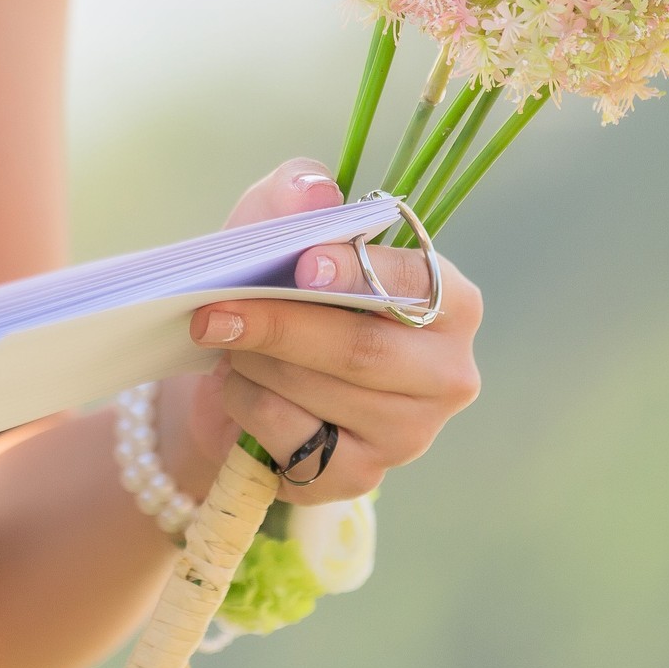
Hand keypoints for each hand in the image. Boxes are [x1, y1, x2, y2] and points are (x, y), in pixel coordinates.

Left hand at [173, 158, 482, 503]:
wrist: (241, 372)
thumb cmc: (279, 285)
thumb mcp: (279, 223)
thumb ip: (297, 191)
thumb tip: (314, 194)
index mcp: (452, 301)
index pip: (415, 285)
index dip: (357, 274)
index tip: (301, 265)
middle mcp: (448, 373)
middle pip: (363, 351)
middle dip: (281, 326)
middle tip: (216, 312)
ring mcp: (410, 434)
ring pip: (321, 395)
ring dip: (257, 364)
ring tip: (226, 339)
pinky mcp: (361, 476)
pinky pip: (294, 441)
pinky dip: (250, 406)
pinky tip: (241, 387)